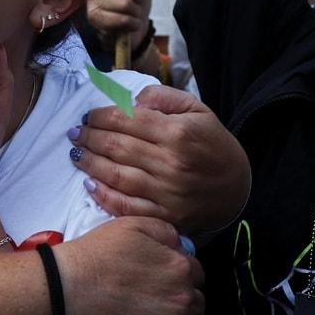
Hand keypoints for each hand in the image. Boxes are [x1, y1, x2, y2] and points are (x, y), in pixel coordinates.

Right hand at [56, 216, 204, 314]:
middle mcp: (182, 299)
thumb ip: (164, 230)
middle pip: (197, 306)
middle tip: (155, 304)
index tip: (160, 281)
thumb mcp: (130, 225)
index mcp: (179, 267)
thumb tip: (180, 245)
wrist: (63, 291)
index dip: (178, 276)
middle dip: (181, 304)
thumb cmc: (92, 257)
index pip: (196, 274)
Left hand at [69, 85, 250, 239]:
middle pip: (116, 146)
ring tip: (76, 154)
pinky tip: (90, 184)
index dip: (101, 116)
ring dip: (89, 163)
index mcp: (178, 132)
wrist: (239, 188)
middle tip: (75, 134)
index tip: (88, 116)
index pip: (127, 119)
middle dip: (89, 137)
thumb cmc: (212, 145)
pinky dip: (104, 196)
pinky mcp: (165, 216)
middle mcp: (171, 163)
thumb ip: (164, 97)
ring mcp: (167, 192)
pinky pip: (126, 207)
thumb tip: (131, 101)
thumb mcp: (197, 110)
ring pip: (116, 175)